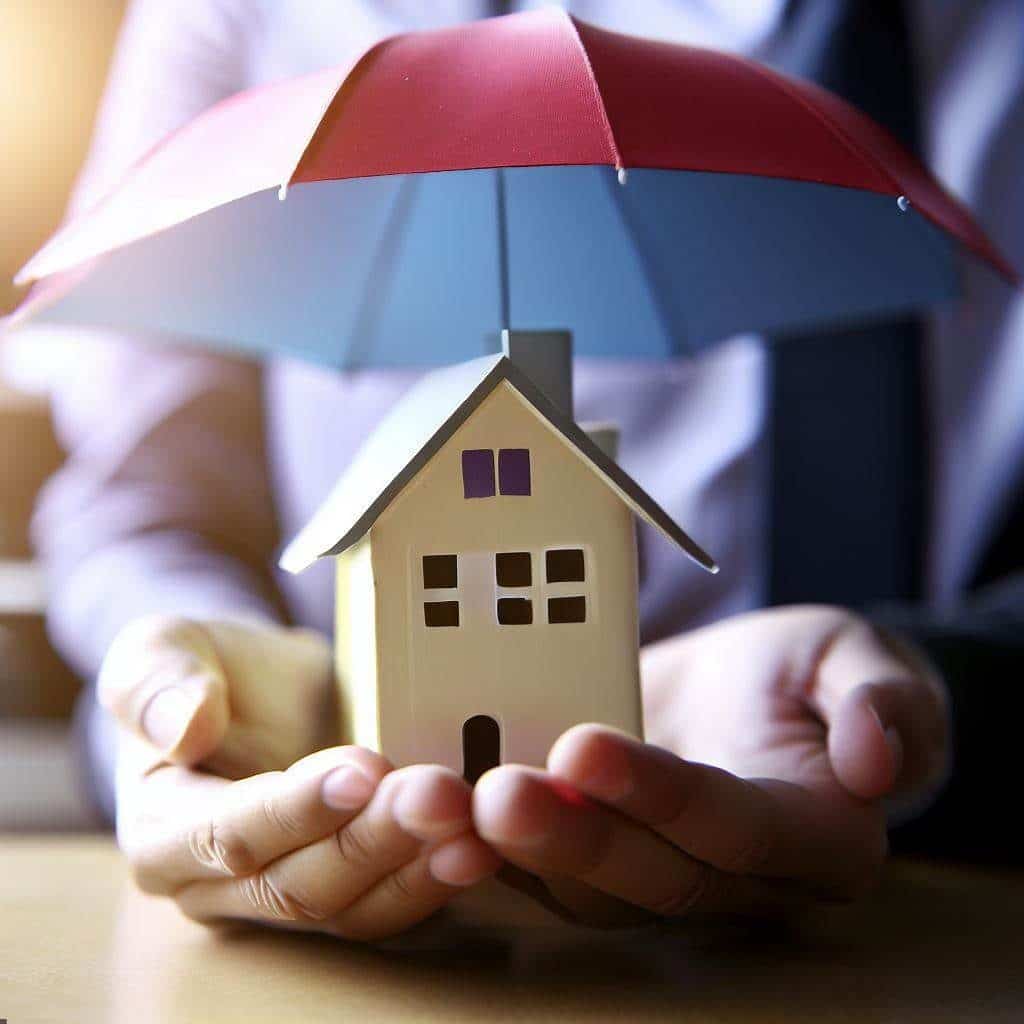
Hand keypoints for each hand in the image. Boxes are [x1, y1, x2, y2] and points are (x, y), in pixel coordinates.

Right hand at [100, 616, 498, 939]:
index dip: (297, 807)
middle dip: (375, 839)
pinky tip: (477, 846)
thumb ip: (156, 680)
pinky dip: (435, 879)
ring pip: (352, 906)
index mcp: (161, 832)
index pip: (228, 835)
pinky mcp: (345, 888)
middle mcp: (219, 886)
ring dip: (416, 867)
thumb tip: (184, 725)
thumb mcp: (162, 648)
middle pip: (299, 883)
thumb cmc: (204, 668)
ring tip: (470, 825)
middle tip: (439, 793)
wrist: (255, 685)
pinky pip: (388, 902)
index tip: (363, 767)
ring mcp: (286, 893)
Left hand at [473, 606, 949, 921]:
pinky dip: (494, 850)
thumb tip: (875, 758)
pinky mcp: (604, 853)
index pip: (735, 829)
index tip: (584, 746)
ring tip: (453, 802)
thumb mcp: (859, 660)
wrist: (750, 690)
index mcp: (811, 837)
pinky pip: (549, 872)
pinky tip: (442, 811)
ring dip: (519, 852)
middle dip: (571, 837)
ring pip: (591, 890)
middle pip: (652, 876)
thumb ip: (883, 701)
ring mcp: (662, 872)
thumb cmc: (810, 673)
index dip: (663, 797)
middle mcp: (733, 878)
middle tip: (497, 790)